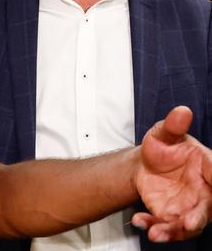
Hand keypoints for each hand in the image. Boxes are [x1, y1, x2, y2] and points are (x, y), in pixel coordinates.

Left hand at [133, 106, 211, 241]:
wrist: (144, 164)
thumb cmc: (162, 148)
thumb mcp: (163, 133)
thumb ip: (173, 125)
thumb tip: (182, 111)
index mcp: (208, 168)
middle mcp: (204, 191)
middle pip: (207, 209)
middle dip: (198, 218)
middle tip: (187, 223)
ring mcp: (189, 207)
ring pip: (187, 225)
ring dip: (173, 231)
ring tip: (155, 232)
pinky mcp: (171, 216)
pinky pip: (166, 226)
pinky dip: (153, 226)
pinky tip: (138, 221)